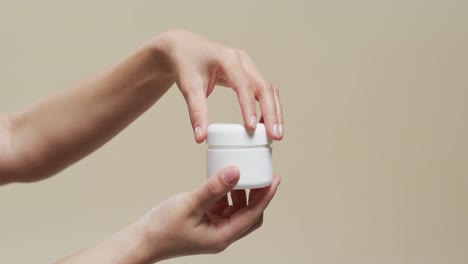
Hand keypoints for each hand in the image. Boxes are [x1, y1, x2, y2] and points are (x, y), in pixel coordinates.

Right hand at [135, 166, 280, 261]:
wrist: (142, 240)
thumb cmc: (162, 229)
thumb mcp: (190, 204)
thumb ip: (214, 188)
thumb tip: (236, 171)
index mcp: (222, 236)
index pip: (254, 215)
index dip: (266, 196)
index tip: (275, 178)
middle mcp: (221, 234)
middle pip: (250, 214)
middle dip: (258, 195)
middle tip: (261, 174)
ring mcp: (214, 230)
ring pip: (237, 211)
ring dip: (242, 194)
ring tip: (243, 174)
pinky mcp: (206, 223)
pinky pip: (224, 207)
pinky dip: (227, 195)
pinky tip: (223, 182)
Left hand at [150, 30, 283, 142]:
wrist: (183, 47)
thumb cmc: (186, 62)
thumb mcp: (188, 87)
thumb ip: (196, 112)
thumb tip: (201, 137)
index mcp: (227, 59)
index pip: (243, 84)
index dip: (249, 107)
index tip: (252, 127)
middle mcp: (242, 60)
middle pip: (264, 86)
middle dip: (271, 112)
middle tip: (275, 135)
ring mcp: (247, 65)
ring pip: (268, 88)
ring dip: (274, 110)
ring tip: (276, 134)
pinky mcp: (248, 72)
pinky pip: (264, 90)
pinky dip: (269, 106)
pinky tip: (267, 123)